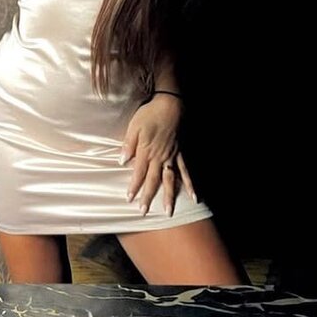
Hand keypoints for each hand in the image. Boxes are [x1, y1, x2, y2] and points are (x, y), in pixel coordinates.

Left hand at [122, 95, 197, 216]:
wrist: (170, 104)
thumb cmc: (149, 114)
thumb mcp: (134, 127)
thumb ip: (128, 145)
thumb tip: (121, 161)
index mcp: (146, 151)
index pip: (139, 173)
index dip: (134, 187)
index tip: (129, 199)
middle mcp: (160, 157)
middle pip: (154, 180)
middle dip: (148, 197)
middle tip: (144, 212)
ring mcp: (172, 156)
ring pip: (170, 180)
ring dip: (169, 196)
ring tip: (169, 212)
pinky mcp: (180, 153)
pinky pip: (186, 171)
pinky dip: (190, 184)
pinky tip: (194, 196)